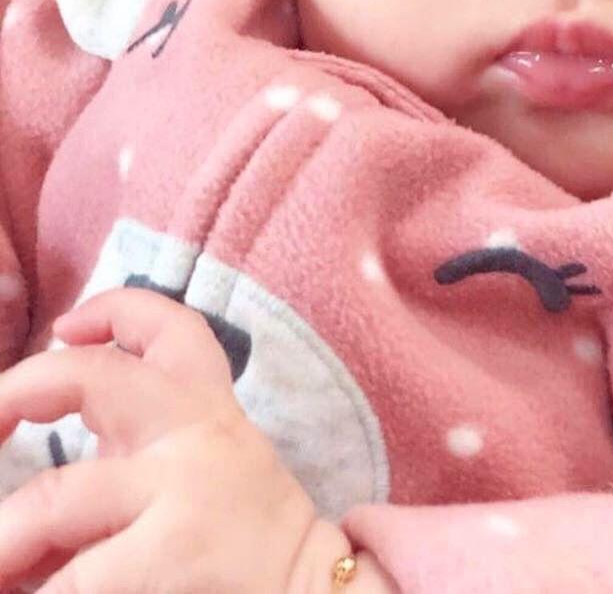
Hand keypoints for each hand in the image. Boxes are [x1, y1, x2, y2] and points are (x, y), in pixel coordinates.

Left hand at [0, 287, 389, 592]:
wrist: (317, 591)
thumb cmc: (242, 536)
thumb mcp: (199, 471)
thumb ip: (126, 461)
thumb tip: (20, 508)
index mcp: (201, 408)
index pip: (166, 327)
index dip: (109, 310)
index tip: (63, 329)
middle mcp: (191, 432)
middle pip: (89, 379)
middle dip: (13, 395)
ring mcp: (182, 488)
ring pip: (54, 498)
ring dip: (3, 541)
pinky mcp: (175, 549)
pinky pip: (78, 577)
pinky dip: (44, 589)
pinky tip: (37, 593)